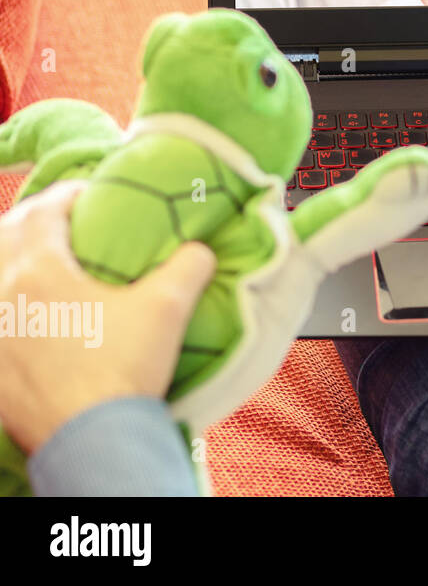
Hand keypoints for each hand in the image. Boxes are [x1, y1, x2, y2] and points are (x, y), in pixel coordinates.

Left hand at [0, 179, 215, 453]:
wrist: (91, 440)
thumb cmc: (124, 367)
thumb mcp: (168, 308)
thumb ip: (188, 266)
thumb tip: (200, 249)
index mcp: (38, 269)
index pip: (42, 210)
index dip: (68, 195)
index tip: (92, 196)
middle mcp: (3, 294)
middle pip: (5, 236)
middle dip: (33, 222)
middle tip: (65, 224)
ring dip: (14, 261)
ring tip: (44, 266)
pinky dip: (9, 304)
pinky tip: (30, 315)